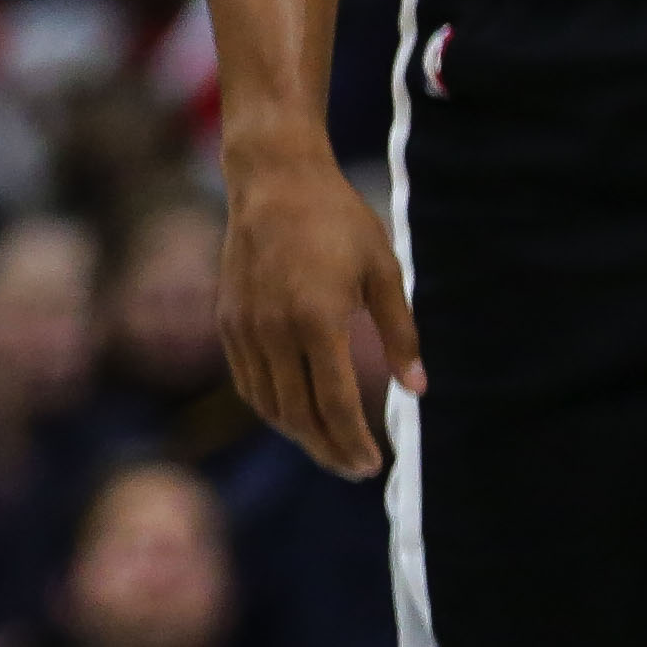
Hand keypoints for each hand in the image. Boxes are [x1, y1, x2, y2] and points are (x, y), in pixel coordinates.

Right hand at [219, 143, 419, 475]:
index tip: (374, 465)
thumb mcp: (383, 271)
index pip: (335, 405)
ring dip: (299, 434)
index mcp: (317, 319)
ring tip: (329, 445)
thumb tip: (417, 389)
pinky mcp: (228, 319)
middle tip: (355, 468)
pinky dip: (271, 407)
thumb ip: (400, 333)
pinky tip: (295, 412)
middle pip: (299, 415)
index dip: (354, 443)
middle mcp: (274, 329)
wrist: (274, 179)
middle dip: (329, 450)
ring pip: (268, 405)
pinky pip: (247, 381)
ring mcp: (245, 326)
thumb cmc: (338, 219)